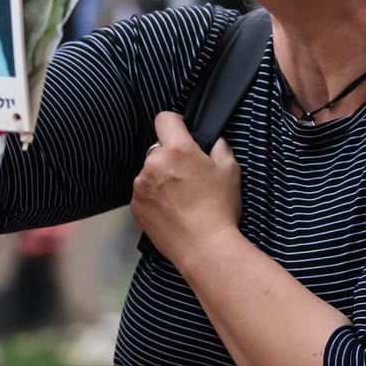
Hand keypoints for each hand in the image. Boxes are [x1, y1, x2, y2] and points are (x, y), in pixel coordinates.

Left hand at [131, 112, 241, 270]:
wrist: (204, 247)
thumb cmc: (218, 209)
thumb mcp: (230, 170)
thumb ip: (219, 147)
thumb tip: (212, 142)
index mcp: (177, 150)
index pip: (164, 118)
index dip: (175, 124)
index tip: (182, 134)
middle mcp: (154, 164)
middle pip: (159, 149)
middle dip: (171, 158)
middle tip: (189, 177)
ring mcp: (141, 185)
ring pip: (150, 172)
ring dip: (161, 178)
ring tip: (182, 199)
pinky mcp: (135, 205)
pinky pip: (143, 192)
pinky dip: (154, 197)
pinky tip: (173, 210)